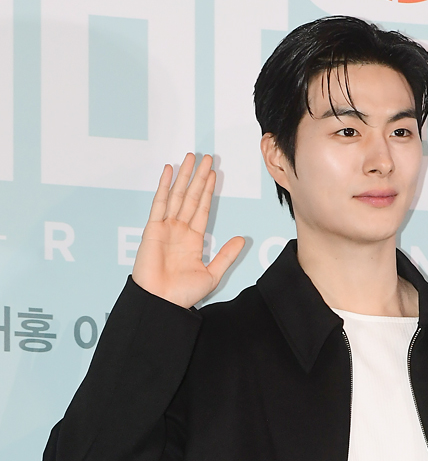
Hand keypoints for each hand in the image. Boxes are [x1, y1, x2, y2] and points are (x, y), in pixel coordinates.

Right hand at [132, 153, 244, 307]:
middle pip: (191, 197)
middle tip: (206, 158)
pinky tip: (169, 171)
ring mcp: (166, 228)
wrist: (162, 302)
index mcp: (193, 240)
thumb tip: (242, 240)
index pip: (202, 209)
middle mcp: (179, 231)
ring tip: (191, 158)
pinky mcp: (152, 229)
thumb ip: (226, 255)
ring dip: (184, 176)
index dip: (208, 191)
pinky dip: (164, 186)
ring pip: (177, 195)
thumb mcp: (212, 274)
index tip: (213, 174)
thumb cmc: (182, 294)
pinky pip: (159, 203)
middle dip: (199, 177)